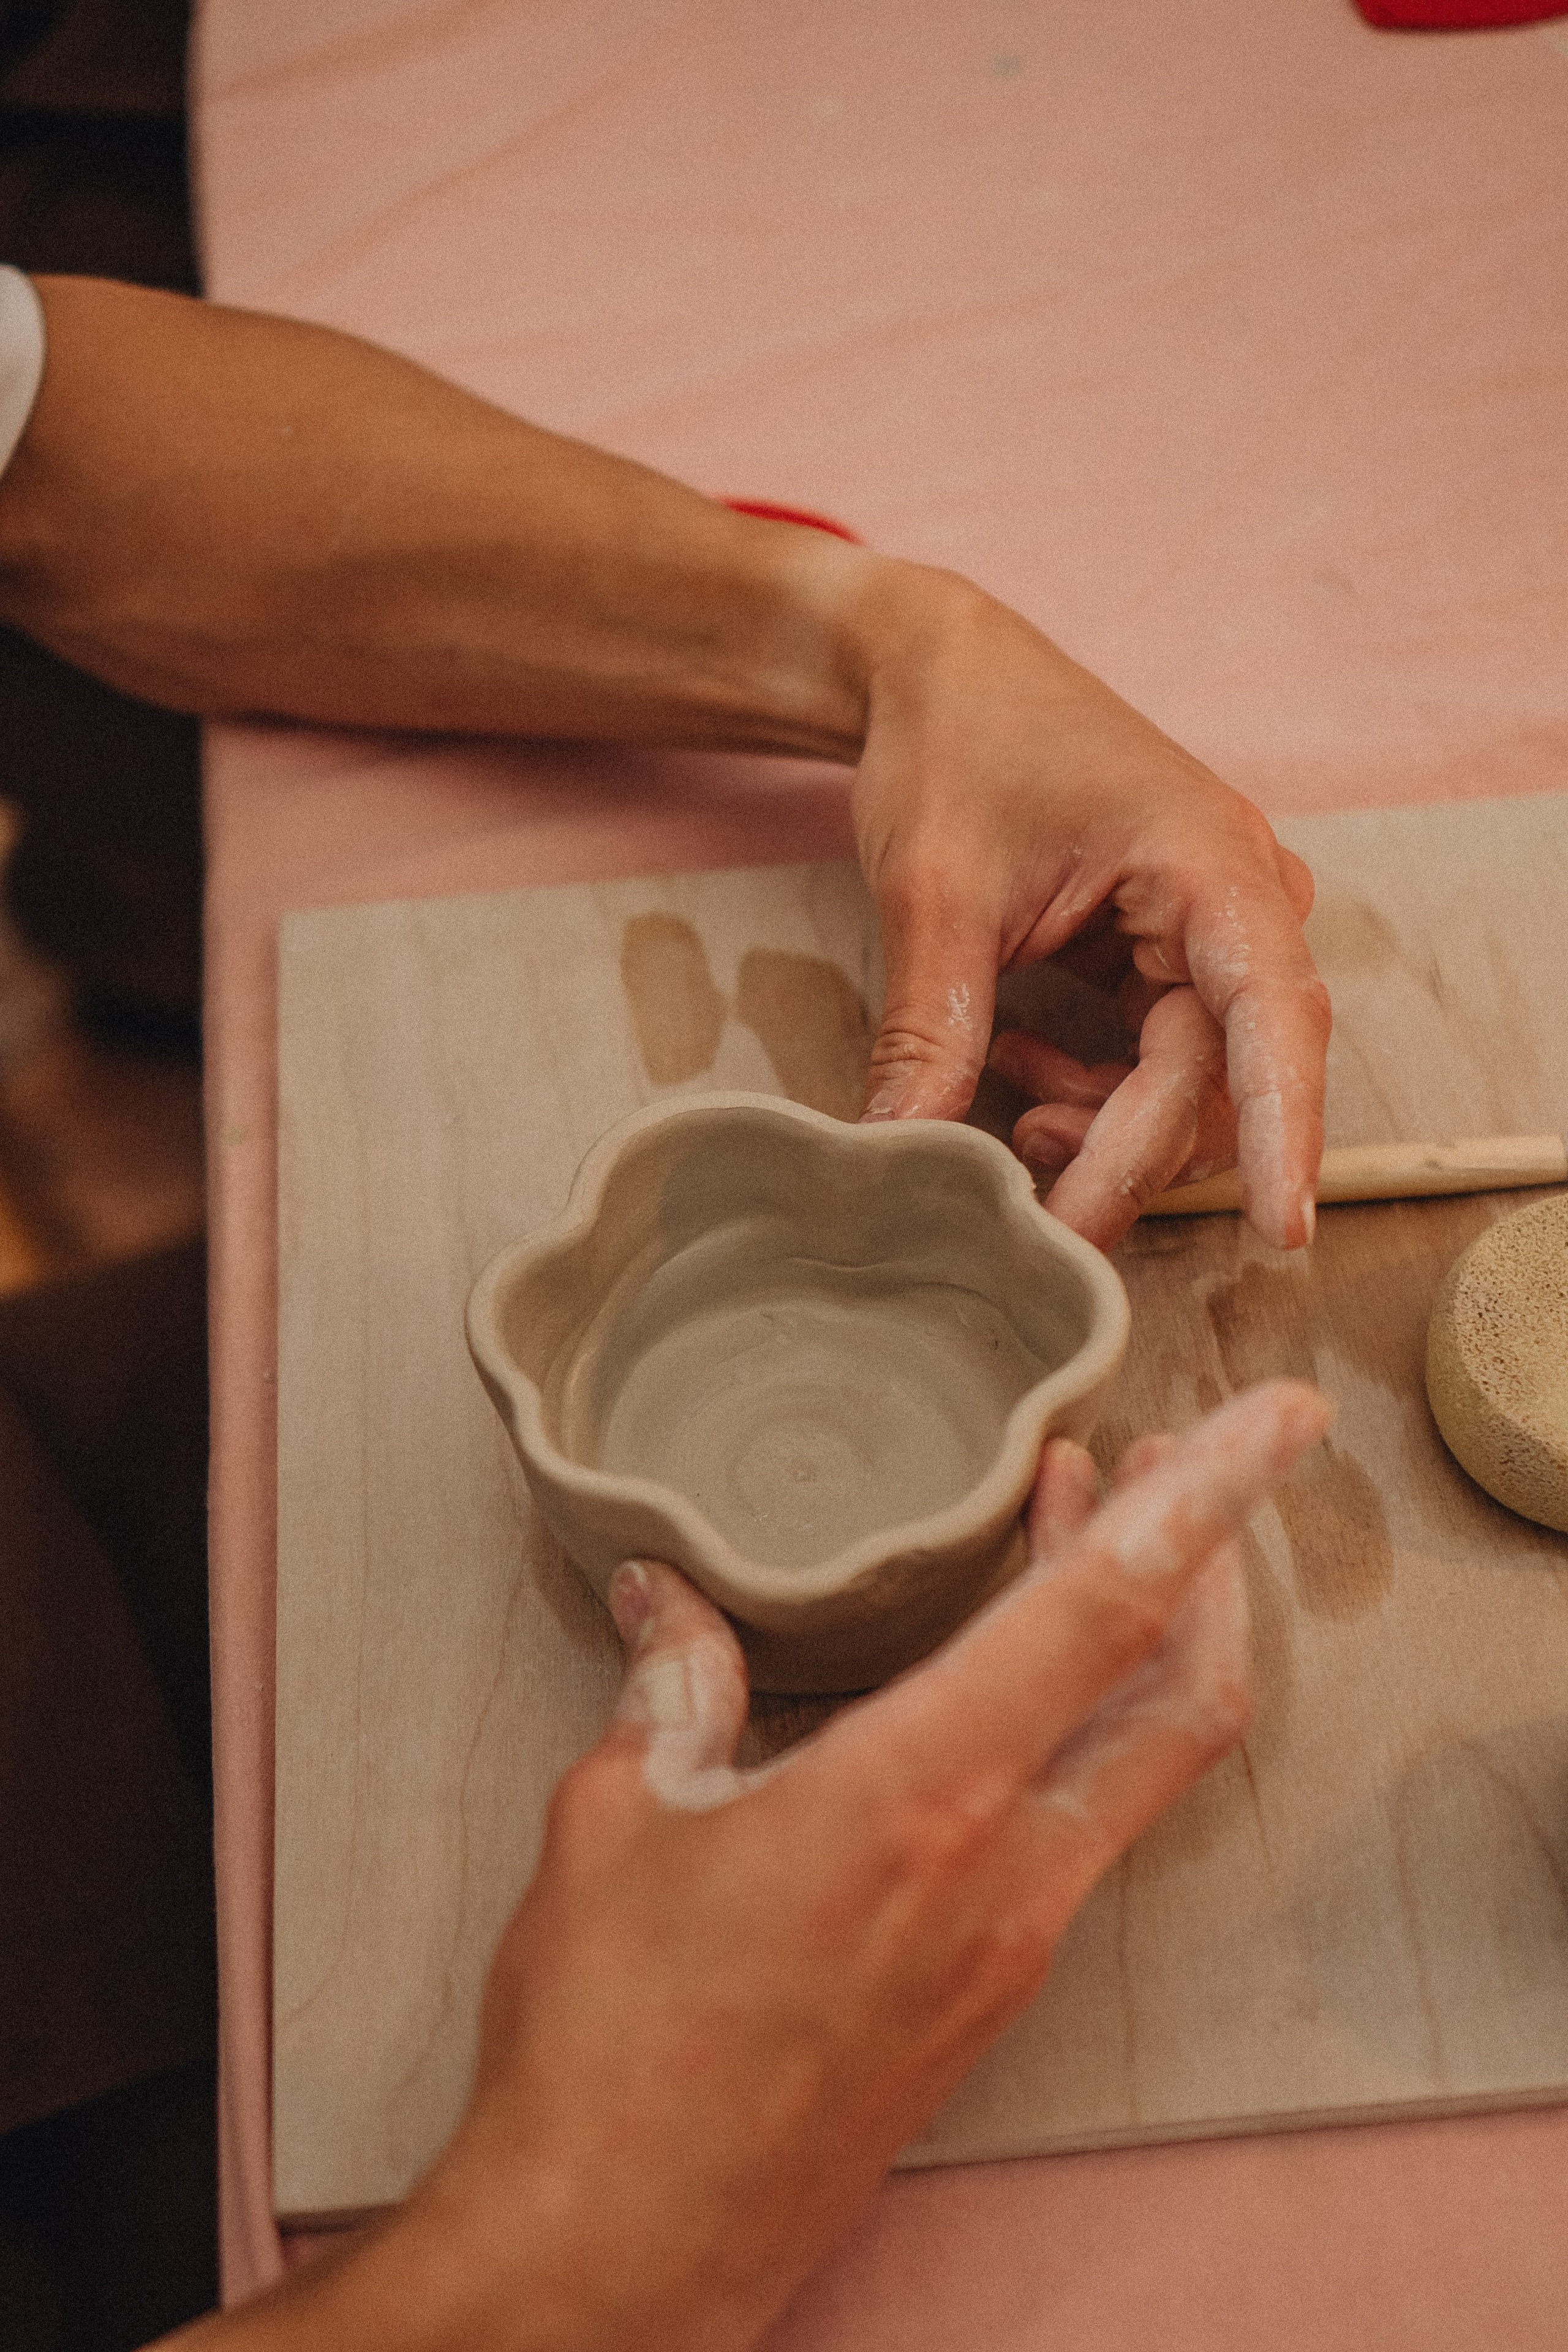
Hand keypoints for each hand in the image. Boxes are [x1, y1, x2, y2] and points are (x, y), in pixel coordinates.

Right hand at [280, 1379, 1327, 2351]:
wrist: (623, 2248)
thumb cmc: (609, 2040)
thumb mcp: (620, 1822)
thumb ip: (672, 1688)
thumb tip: (668, 1600)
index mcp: (917, 1797)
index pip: (1102, 1614)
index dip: (1203, 1500)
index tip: (1272, 1421)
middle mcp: (1001, 1870)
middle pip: (1178, 1691)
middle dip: (1203, 1559)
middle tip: (1163, 1461)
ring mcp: (1010, 1943)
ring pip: (1139, 1763)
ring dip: (1141, 1644)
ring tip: (1084, 1545)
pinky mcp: (987, 1997)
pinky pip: (1081, 1831)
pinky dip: (1080, 1732)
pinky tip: (1002, 1698)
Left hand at [847, 572, 1329, 1250]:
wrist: (934, 674)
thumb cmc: (952, 747)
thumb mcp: (934, 894)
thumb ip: (932, 1031)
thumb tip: (903, 1156)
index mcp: (1208, 864)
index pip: (1272, 1016)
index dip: (1282, 1130)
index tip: (1281, 1227)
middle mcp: (1237, 898)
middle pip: (1220, 1074)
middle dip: (1133, 1157)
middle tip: (1048, 1226)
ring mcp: (1211, 926)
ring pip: (1191, 1081)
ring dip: (1108, 1127)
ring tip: (1015, 1123)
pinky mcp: (1169, 951)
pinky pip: (1157, 1058)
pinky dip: (1092, 1090)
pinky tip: (1017, 1072)